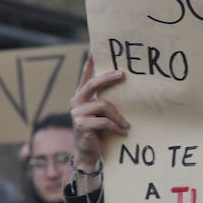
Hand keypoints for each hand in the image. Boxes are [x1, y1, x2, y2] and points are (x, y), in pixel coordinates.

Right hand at [70, 54, 127, 171]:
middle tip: (122, 74)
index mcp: (81, 96)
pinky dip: (115, 127)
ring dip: (118, 116)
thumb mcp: (101, 113)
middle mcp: (76, 101)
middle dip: (108, 78)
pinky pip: (103, 121)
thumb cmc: (98, 131)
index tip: (93, 49)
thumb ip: (105, 99)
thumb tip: (122, 82)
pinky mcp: (81, 125)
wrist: (88, 153)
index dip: (89, 63)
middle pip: (92, 85)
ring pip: (103, 105)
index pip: (85, 76)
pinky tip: (122, 132)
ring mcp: (77, 113)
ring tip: (126, 125)